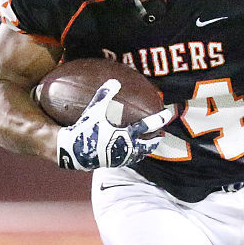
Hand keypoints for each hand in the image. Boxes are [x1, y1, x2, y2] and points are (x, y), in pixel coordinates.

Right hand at [57, 80, 174, 170]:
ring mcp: (122, 157)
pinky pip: (128, 160)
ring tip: (147, 146)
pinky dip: (132, 155)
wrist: (76, 151)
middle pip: (148, 145)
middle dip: (156, 140)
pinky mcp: (114, 164)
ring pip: (139, 155)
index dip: (159, 119)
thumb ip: (105, 95)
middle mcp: (127, 147)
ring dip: (145, 150)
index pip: (148, 125)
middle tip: (160, 136)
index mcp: (127, 134)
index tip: (168, 114)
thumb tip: (114, 80)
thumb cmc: (86, 129)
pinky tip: (129, 152)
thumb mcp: (95, 110)